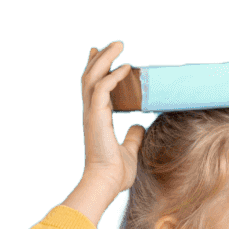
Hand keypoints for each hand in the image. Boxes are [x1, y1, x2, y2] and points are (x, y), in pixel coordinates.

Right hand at [61, 41, 144, 223]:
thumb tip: (139, 126)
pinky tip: (126, 68)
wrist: (105, 184)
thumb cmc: (115, 173)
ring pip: (93, 78)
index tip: (101, 54)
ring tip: (119, 45)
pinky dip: (114, 77)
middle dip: (100, 58)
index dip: (97, 69)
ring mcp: (91, 114)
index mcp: (96, 119)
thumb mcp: (129, 150)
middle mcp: (91, 113)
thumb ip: (133, 136)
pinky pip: (103, 90)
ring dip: (105, 59)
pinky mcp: (96, 118)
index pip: (93, 87)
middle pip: (90, 77)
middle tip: (112, 45)